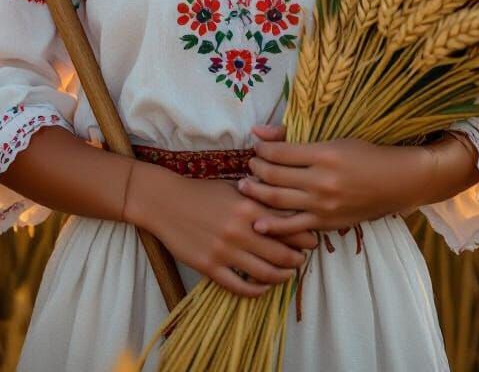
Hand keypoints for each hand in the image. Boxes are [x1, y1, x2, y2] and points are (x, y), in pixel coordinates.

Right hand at [126, 162, 317, 298]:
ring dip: (282, 276)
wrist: (166, 202)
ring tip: (288, 273)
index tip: (312, 239)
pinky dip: (256, 291)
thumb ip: (259, 197)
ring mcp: (224, 251)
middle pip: (282, 253)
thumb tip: (287, 204)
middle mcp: (240, 230)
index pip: (287, 226)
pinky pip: (239, 287)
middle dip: (298, 258)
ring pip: (265, 273)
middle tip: (303, 259)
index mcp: (248, 207)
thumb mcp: (234, 187)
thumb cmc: (203, 192)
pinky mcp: (209, 267)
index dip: (304, 235)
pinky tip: (262, 287)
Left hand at [239, 124, 432, 236]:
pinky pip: (293, 227)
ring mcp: (323, 204)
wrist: (394, 183)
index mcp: (323, 154)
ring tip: (245, 186)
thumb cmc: (363, 155)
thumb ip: (293, 138)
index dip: (261, 150)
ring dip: (256, 193)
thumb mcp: (332, 139)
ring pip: (277, 201)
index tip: (257, 147)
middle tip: (249, 166)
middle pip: (274, 176)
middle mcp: (321, 180)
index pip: (279, 152)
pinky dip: (273, 226)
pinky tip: (257, 223)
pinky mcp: (326, 223)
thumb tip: (259, 132)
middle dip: (255, 169)